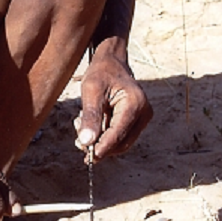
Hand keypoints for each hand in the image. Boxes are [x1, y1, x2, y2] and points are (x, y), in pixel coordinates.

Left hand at [75, 45, 152, 159]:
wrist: (112, 63)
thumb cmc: (101, 73)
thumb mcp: (91, 91)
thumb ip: (90, 117)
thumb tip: (86, 143)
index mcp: (135, 103)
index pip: (118, 134)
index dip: (102, 148)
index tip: (87, 157)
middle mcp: (144, 112)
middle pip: (121, 143)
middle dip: (100, 146)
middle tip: (77, 140)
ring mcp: (143, 118)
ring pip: (121, 143)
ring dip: (101, 142)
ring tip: (82, 125)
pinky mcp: (138, 121)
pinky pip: (121, 137)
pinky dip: (105, 137)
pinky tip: (92, 125)